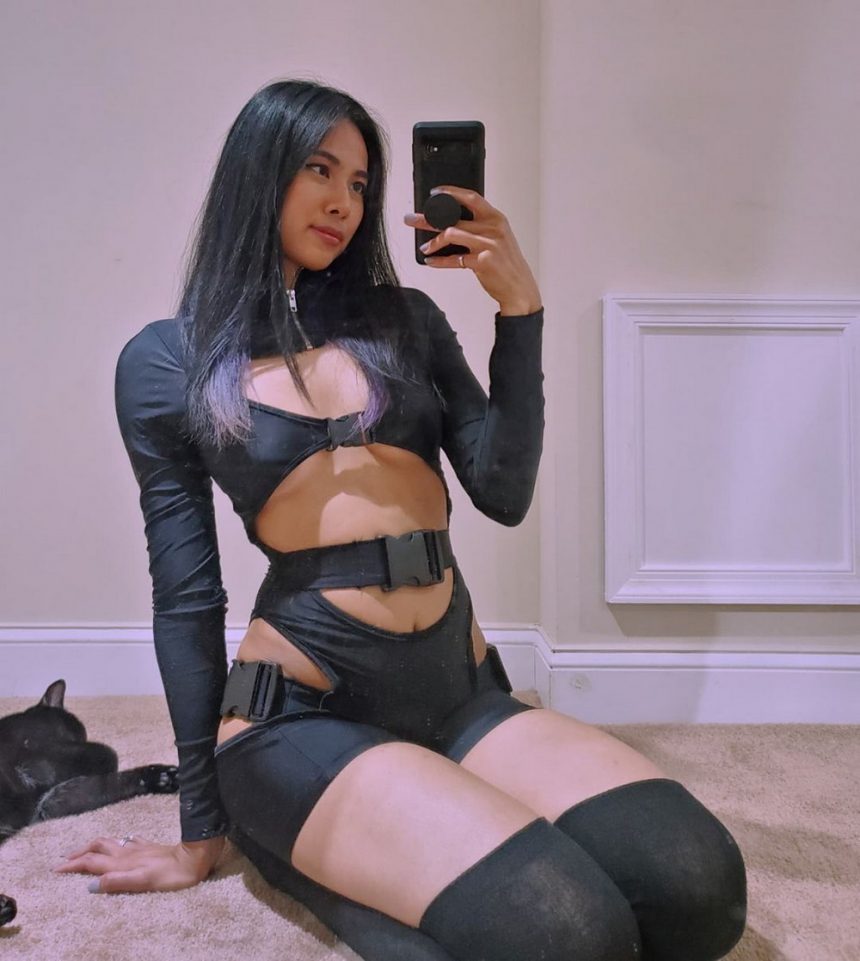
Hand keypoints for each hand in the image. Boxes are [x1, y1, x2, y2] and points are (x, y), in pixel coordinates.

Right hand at [52, 834, 225, 893]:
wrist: (195, 857)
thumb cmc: (171, 875)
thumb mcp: (143, 882)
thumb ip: (117, 882)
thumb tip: (91, 885)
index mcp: (123, 862)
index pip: (91, 862)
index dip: (73, 865)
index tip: (56, 869)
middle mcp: (127, 853)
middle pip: (97, 847)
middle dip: (78, 852)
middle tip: (64, 858)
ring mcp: (139, 848)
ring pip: (110, 842)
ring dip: (93, 845)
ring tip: (84, 848)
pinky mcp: (150, 847)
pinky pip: (127, 841)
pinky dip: (116, 842)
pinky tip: (120, 842)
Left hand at [404, 186, 541, 315]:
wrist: (519, 287)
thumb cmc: (507, 264)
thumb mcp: (499, 239)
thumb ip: (480, 228)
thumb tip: (450, 225)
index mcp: (496, 219)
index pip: (471, 198)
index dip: (451, 193)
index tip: (434, 193)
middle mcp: (493, 229)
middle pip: (454, 218)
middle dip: (428, 219)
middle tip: (412, 219)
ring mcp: (488, 245)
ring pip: (451, 235)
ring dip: (433, 242)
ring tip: (424, 247)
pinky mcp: (482, 262)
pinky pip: (454, 259)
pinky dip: (439, 261)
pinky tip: (430, 261)